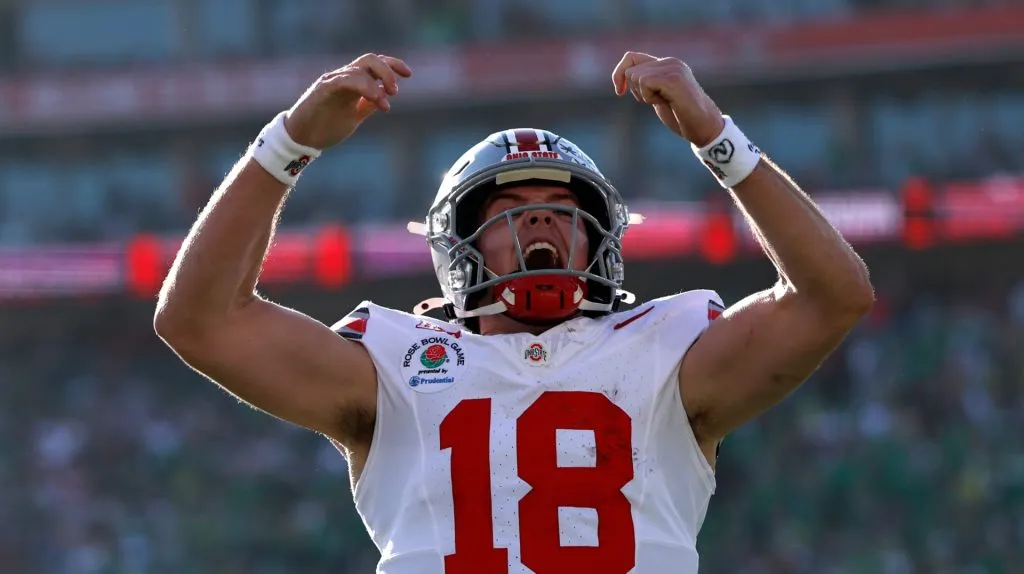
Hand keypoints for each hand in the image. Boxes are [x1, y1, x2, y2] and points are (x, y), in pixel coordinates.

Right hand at [284, 53, 411, 149]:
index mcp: (353, 83)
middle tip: (395, 92)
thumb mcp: (354, 116)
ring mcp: (332, 82)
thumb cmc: (326, 126)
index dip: (393, 64)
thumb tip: (385, 97)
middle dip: (387, 71)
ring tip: (385, 103)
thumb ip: (368, 105)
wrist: (301, 139)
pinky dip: (362, 87)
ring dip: (377, 83)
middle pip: (369, 60)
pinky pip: (343, 80)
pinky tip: (374, 99)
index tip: (409, 74)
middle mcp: (344, 78)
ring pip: (358, 69)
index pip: (375, 64)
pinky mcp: (322, 90)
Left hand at [612, 52, 724, 146]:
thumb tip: (624, 76)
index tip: (620, 92)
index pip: (631, 57)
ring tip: (665, 102)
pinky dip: (649, 97)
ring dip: (644, 95)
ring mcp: (673, 68)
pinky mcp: (674, 78)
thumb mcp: (659, 96)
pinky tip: (666, 102)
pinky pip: (645, 82)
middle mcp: (670, 62)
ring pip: (636, 76)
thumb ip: (647, 83)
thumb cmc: (682, 116)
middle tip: (657, 101)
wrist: (704, 127)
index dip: (619, 73)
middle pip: (630, 70)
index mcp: (666, 64)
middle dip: (636, 91)